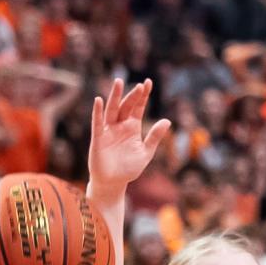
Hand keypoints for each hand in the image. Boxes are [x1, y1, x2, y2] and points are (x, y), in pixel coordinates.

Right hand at [88, 78, 170, 197]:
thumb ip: (155, 137)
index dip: (143, 96)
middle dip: (133, 96)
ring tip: (119, 82)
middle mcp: (120, 125)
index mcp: (133, 127)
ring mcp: (108, 130)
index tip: (148, 82)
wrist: (114, 182)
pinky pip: (97, 122)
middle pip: (127, 106)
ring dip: (115, 97)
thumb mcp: (146, 152)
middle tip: (140, 85)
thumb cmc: (129, 168)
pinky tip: (99, 100)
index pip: (138, 108)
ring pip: (112, 109)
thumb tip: (168, 121)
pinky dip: (97, 112)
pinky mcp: (98, 137)